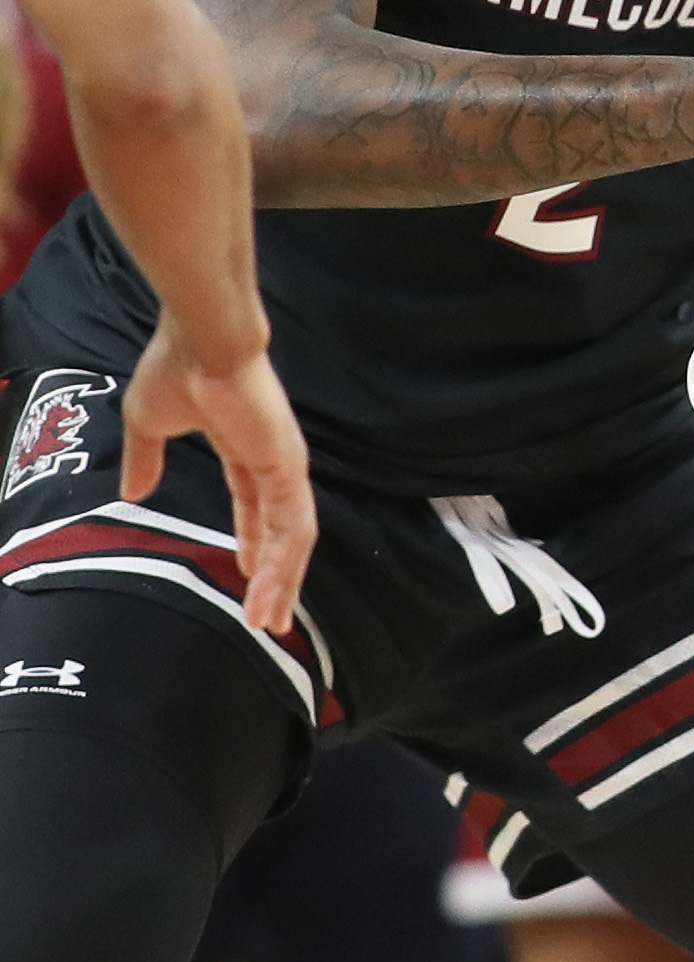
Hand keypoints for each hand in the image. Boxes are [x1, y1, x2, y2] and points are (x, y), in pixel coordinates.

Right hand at [120, 322, 315, 633]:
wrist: (199, 339)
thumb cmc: (175, 367)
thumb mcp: (148, 423)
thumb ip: (145, 458)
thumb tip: (131, 493)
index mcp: (242, 448)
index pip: (254, 505)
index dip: (252, 539)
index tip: (246, 571)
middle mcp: (272, 461)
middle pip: (281, 531)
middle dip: (275, 575)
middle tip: (269, 617)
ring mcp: (285, 465)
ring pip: (293, 538)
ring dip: (281, 582)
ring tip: (269, 622)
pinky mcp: (288, 467)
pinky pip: (293, 526)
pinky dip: (284, 563)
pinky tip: (269, 593)